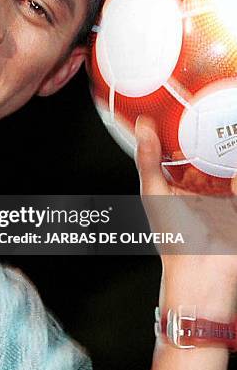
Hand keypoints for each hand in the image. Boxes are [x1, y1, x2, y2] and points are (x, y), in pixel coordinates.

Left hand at [134, 115, 236, 316]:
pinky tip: (236, 137)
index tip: (183, 97)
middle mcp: (206, 180)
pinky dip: (236, 164)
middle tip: (213, 96)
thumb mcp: (155, 193)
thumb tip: (142, 125)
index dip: (184, 123)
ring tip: (227, 111)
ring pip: (229, 158)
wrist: (201, 273)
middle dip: (213, 126)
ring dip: (230, 140)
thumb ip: (149, 160)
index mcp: (183, 178)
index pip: (185, 144)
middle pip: (212, 147)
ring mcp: (226, 188)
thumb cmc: (172, 237)